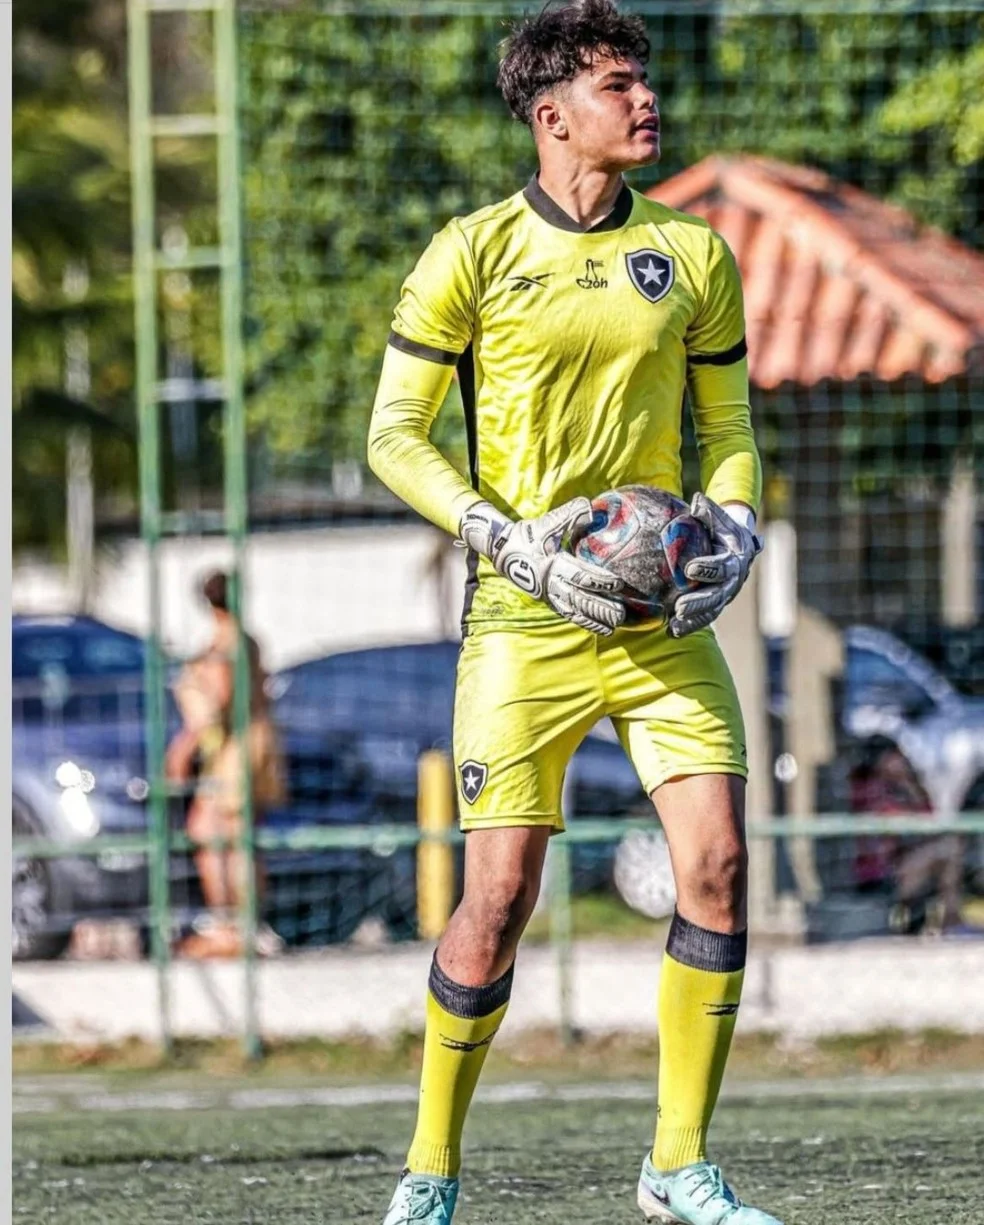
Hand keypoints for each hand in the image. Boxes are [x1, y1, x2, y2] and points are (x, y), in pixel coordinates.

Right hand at [460, 498, 624, 634]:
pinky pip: (569, 614)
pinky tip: (601, 629)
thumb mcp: (547, 522)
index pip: (580, 574)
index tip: (618, 583)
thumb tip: (592, 509)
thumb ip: (570, 515)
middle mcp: (550, 583)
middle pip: (579, 599)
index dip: (599, 580)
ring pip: (574, 611)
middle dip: (600, 607)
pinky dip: (585, 622)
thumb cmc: (529, 535)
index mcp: (552, 564)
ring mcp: (549, 594)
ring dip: (595, 619)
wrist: (503, 551)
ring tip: (614, 626)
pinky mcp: (548, 600)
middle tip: (620, 614)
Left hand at [668, 493, 761, 637]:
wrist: (739, 544)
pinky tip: (671, 632)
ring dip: (693, 620)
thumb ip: (708, 511)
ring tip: (673, 626)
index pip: (722, 566)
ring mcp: (726, 594)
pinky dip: (689, 626)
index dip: (708, 568)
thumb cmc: (722, 527)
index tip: (689, 569)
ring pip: (711, 611)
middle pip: (717, 595)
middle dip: (699, 602)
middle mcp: (733, 580)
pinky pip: (704, 617)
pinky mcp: (717, 603)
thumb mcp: (718, 517)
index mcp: (735, 558)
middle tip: (679, 607)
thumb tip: (697, 499)